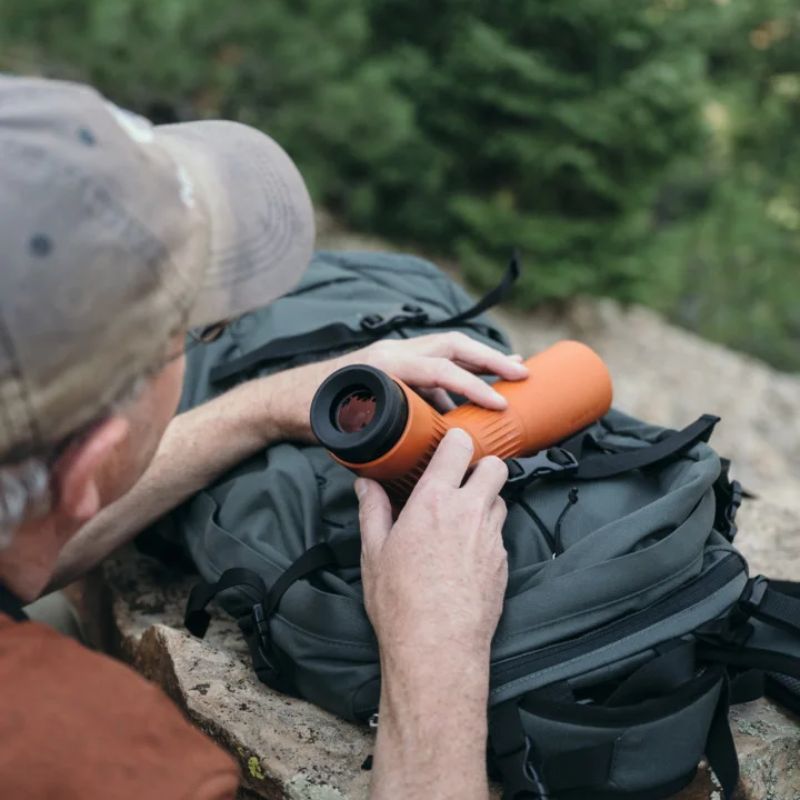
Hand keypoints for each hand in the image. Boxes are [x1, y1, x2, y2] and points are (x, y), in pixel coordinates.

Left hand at [264, 332, 527, 440]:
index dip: (473, 386)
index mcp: (385, 363)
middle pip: (453, 346)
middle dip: (490, 358)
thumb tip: (426, 449)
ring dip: (478, 363)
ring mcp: (393, 354)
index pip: (440, 368)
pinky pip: (431, 367)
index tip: (500, 402)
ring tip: (508, 376)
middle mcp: (393, 351)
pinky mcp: (392, 365)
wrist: (283, 398)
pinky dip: (454, 379)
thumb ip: (384, 432)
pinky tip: (467, 398)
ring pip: (445, 352)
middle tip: (522, 373)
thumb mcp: (347, 424)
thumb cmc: (311, 412)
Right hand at [357, 427, 508, 660]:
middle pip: (495, 467)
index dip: (456, 440)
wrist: (437, 648)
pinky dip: (486, 534)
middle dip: (481, 467)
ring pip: (500, 500)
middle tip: (460, 482)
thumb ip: (373, 510)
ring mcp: (491, 537)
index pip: (460, 447)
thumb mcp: (374, 551)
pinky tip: (465, 553)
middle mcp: (469, 512)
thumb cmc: (400, 601)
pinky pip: (500, 534)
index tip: (448, 446)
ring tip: (461, 519)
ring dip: (486, 501)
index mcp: (434, 501)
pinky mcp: (504, 562)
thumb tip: (366, 484)